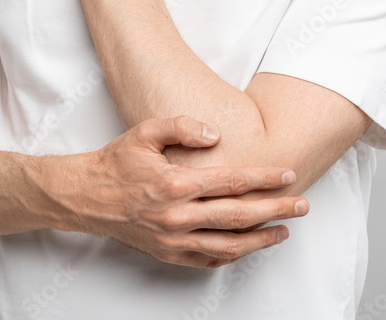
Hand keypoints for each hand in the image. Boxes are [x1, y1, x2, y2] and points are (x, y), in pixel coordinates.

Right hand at [48, 116, 308, 268]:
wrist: (83, 196)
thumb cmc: (115, 162)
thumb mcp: (144, 131)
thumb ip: (181, 126)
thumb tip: (216, 134)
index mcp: (175, 183)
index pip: (232, 182)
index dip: (264, 179)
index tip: (288, 174)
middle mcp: (176, 215)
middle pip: (239, 215)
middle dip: (275, 210)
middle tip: (302, 206)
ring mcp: (172, 239)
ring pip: (228, 245)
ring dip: (260, 239)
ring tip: (283, 231)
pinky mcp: (166, 253)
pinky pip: (206, 260)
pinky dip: (231, 256)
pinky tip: (246, 246)